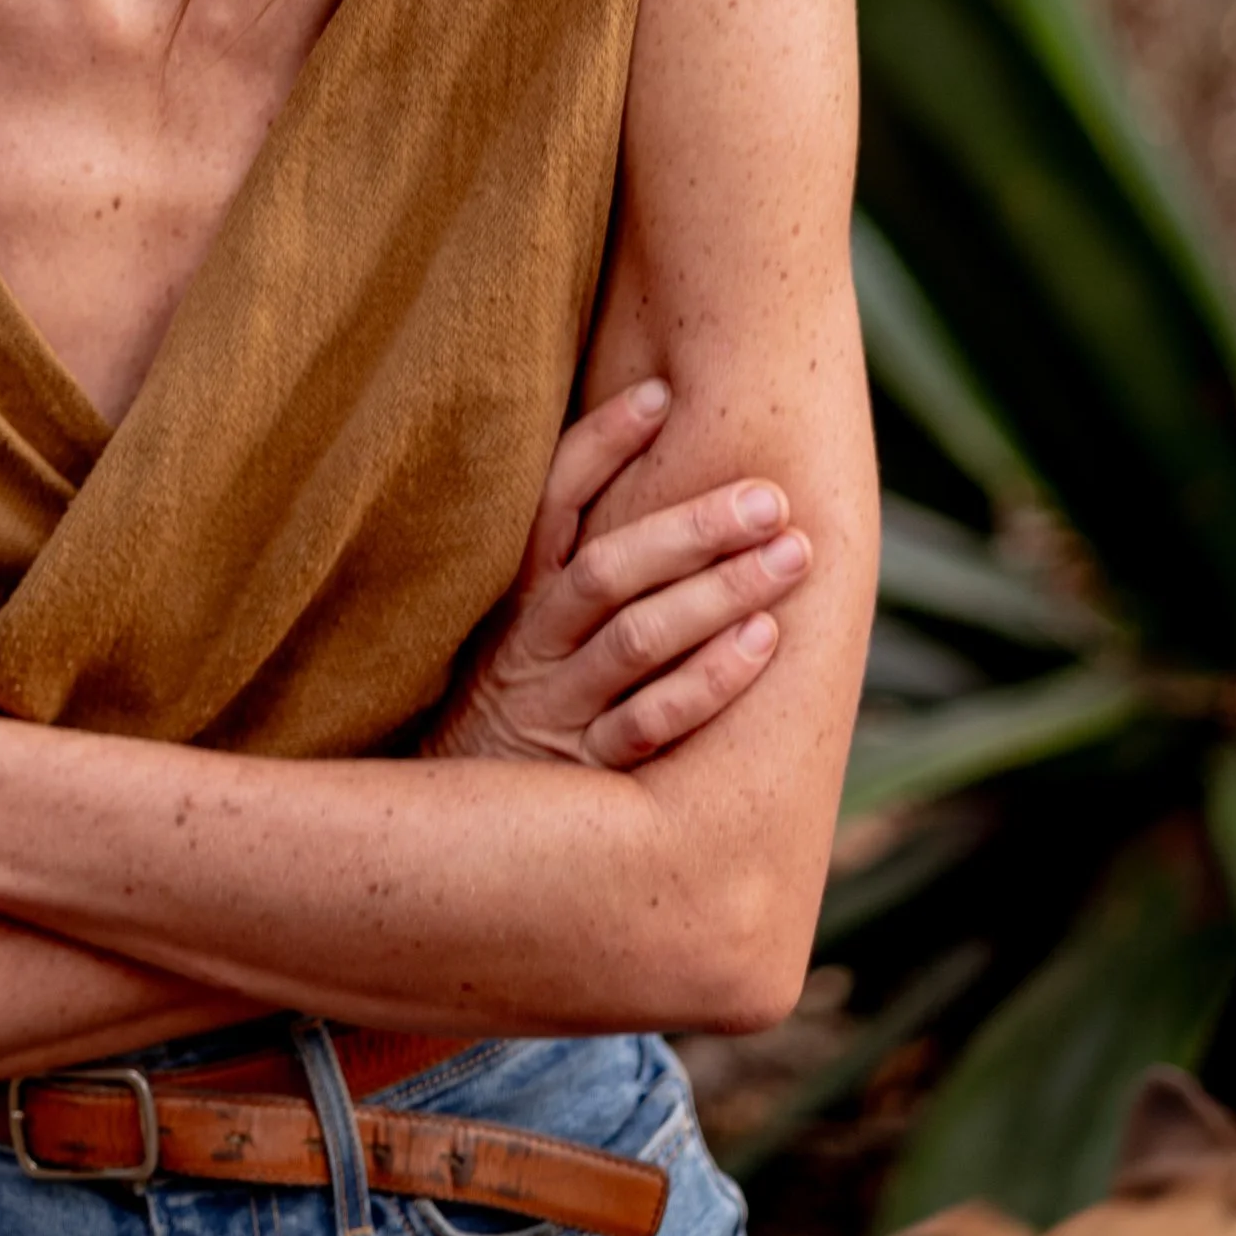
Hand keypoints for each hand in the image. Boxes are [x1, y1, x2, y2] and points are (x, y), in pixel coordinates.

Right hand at [420, 378, 809, 771]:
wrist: (445, 844)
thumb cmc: (510, 723)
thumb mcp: (514, 645)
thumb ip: (566, 577)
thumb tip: (645, 477)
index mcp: (514, 604)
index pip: (551, 505)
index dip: (600, 445)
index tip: (659, 391)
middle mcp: (531, 649)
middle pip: (610, 570)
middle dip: (693, 527)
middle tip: (770, 495)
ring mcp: (557, 713)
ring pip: (636, 639)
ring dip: (717, 593)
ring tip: (790, 554)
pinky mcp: (585, 780)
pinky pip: (649, 728)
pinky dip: (706, 685)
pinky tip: (763, 646)